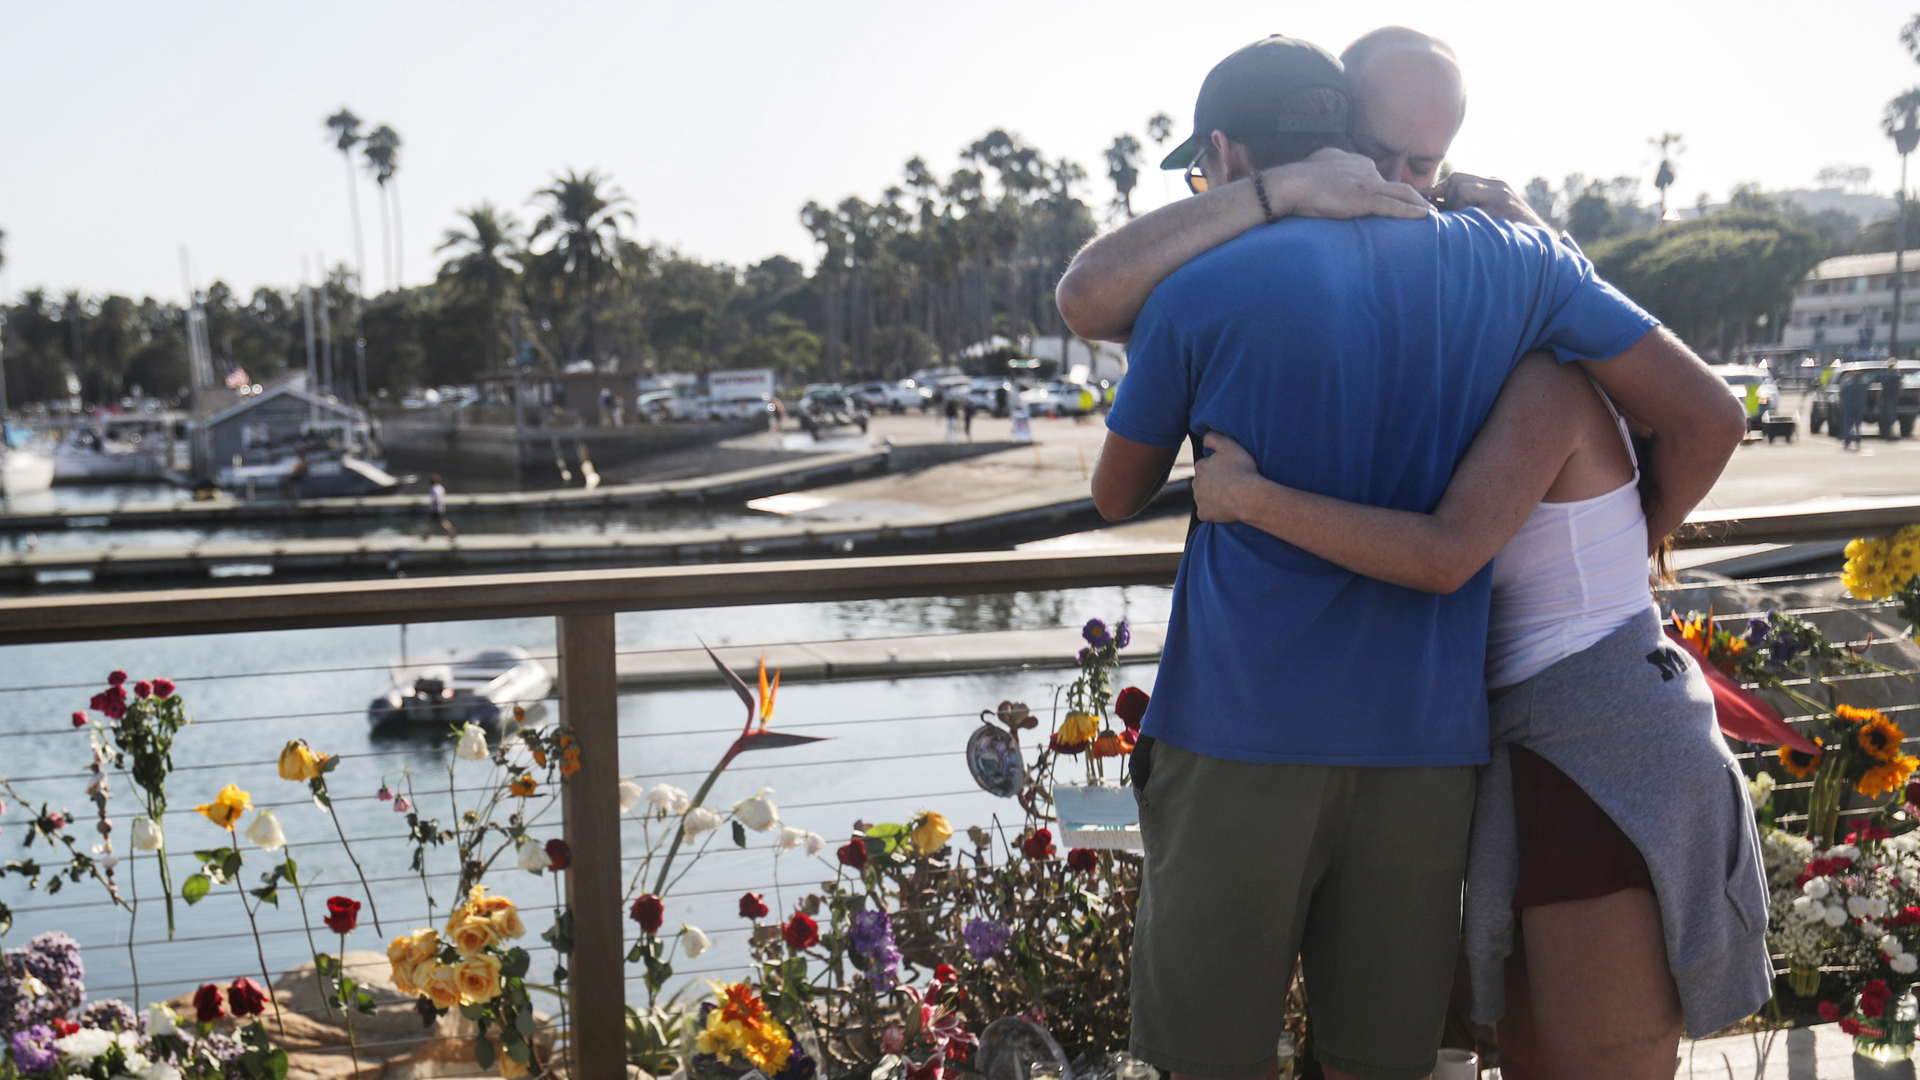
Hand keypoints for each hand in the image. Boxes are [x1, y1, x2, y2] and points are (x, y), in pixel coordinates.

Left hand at [1192, 432, 1261, 522]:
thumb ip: (1213, 438)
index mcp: (1200, 466)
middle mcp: (1195, 483)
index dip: (1218, 468)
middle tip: (1230, 484)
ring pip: (1204, 497)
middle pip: (1203, 482)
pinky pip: (1206, 512)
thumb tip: (1204, 438)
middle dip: (1213, 483)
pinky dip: (1214, 511)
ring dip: (1213, 497)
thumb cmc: (1242, 470)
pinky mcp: (1203, 514)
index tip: (1230, 471)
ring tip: (1230, 496)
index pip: (1206, 466)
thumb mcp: (1230, 445)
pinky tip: (1226, 508)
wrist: (1249, 496)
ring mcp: (1198, 499)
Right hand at [1269, 150, 1429, 221]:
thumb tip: (1329, 169)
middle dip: (1414, 198)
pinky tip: (1425, 218)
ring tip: (1433, 216)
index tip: (1399, 203)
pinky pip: (1394, 206)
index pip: (1379, 178)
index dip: (1390, 192)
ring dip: (1420, 205)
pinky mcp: (1365, 198)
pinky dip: (1411, 213)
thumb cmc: (1299, 178)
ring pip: (1402, 194)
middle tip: (1426, 210)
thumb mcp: (1320, 164)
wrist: (1291, 184)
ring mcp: (1367, 183)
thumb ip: (1331, 165)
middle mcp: (1366, 169)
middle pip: (1396, 185)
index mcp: (1356, 162)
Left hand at [1421, 172, 1548, 228]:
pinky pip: (1472, 210)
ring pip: (1461, 190)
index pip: (1456, 179)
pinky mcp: (1503, 209)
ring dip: (1456, 211)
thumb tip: (1431, 209)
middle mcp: (1498, 185)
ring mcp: (1502, 195)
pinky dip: (1466, 221)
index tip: (1430, 208)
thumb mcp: (1490, 214)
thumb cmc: (1509, 235)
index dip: (1439, 193)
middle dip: (1448, 201)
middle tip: (1455, 221)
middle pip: (1456, 181)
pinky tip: (1472, 233)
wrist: (1542, 246)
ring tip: (1469, 227)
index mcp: (1493, 184)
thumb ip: (1468, 207)